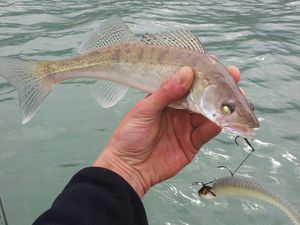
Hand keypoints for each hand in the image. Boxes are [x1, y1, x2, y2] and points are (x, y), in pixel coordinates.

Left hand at [93, 66, 239, 196]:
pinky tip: (223, 120)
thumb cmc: (130, 135)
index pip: (186, 81)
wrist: (129, 168)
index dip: (200, 72)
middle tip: (234, 77)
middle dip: (218, 86)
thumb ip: (165, 92)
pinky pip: (207, 132)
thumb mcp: (145, 110)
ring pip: (209, 112)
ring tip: (235, 97)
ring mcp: (187, 125)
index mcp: (166, 97)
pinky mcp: (192, 142)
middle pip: (202, 95)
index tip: (214, 62)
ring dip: (222, 105)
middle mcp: (179, 109)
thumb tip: (186, 72)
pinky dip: (216, 126)